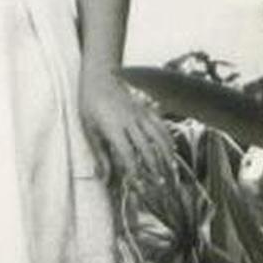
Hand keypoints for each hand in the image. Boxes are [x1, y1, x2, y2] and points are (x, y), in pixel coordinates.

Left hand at [79, 67, 174, 187]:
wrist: (99, 78)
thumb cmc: (90, 106)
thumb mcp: (90, 131)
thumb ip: (100, 155)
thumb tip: (103, 178)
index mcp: (113, 127)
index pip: (127, 153)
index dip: (134, 170)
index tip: (139, 184)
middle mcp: (129, 121)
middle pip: (146, 147)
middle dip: (154, 166)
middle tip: (159, 183)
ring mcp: (140, 114)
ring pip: (158, 136)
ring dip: (166, 154)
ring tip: (171, 170)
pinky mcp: (146, 109)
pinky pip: (161, 125)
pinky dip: (168, 138)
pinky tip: (172, 149)